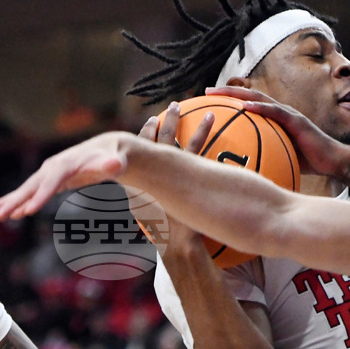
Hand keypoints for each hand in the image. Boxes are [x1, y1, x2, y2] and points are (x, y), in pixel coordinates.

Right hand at [0, 132, 127, 221]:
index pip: (52, 182)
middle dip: (16, 201)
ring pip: (26, 189)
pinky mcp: (50, 180)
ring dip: (9, 201)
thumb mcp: (115, 161)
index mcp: (67, 164)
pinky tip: (9, 213)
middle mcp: (53, 167)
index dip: (41, 196)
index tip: (29, 211)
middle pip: (32, 186)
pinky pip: (31, 192)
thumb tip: (115, 164)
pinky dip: (19, 201)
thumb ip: (113, 164)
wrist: (106, 150)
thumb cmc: (112, 158)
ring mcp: (49, 173)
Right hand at [133, 102, 214, 250]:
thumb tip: (142, 196)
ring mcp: (172, 170)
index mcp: (141, 177)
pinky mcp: (189, 172)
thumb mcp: (146, 213)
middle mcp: (154, 170)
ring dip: (179, 121)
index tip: (150, 121)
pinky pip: (196, 146)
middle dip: (163, 123)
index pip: (139, 150)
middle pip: (156, 140)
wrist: (176, 242)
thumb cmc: (163, 233)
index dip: (144, 135)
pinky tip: (210, 117)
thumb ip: (145, 198)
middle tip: (172, 106)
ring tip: (187, 107)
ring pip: (175, 138)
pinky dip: (201, 131)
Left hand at [205, 86, 349, 176]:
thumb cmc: (308, 161)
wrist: (332, 160)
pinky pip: (276, 112)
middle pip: (249, 96)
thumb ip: (265, 154)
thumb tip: (244, 169)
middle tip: (206, 91)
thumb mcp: (281, 156)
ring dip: (238, 94)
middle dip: (227, 92)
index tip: (209, 100)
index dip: (230, 101)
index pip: (249, 104)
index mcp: (275, 119)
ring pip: (259, 98)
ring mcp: (289, 114)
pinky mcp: (297, 121)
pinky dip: (260, 107)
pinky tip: (245, 106)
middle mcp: (280, 112)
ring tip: (219, 92)